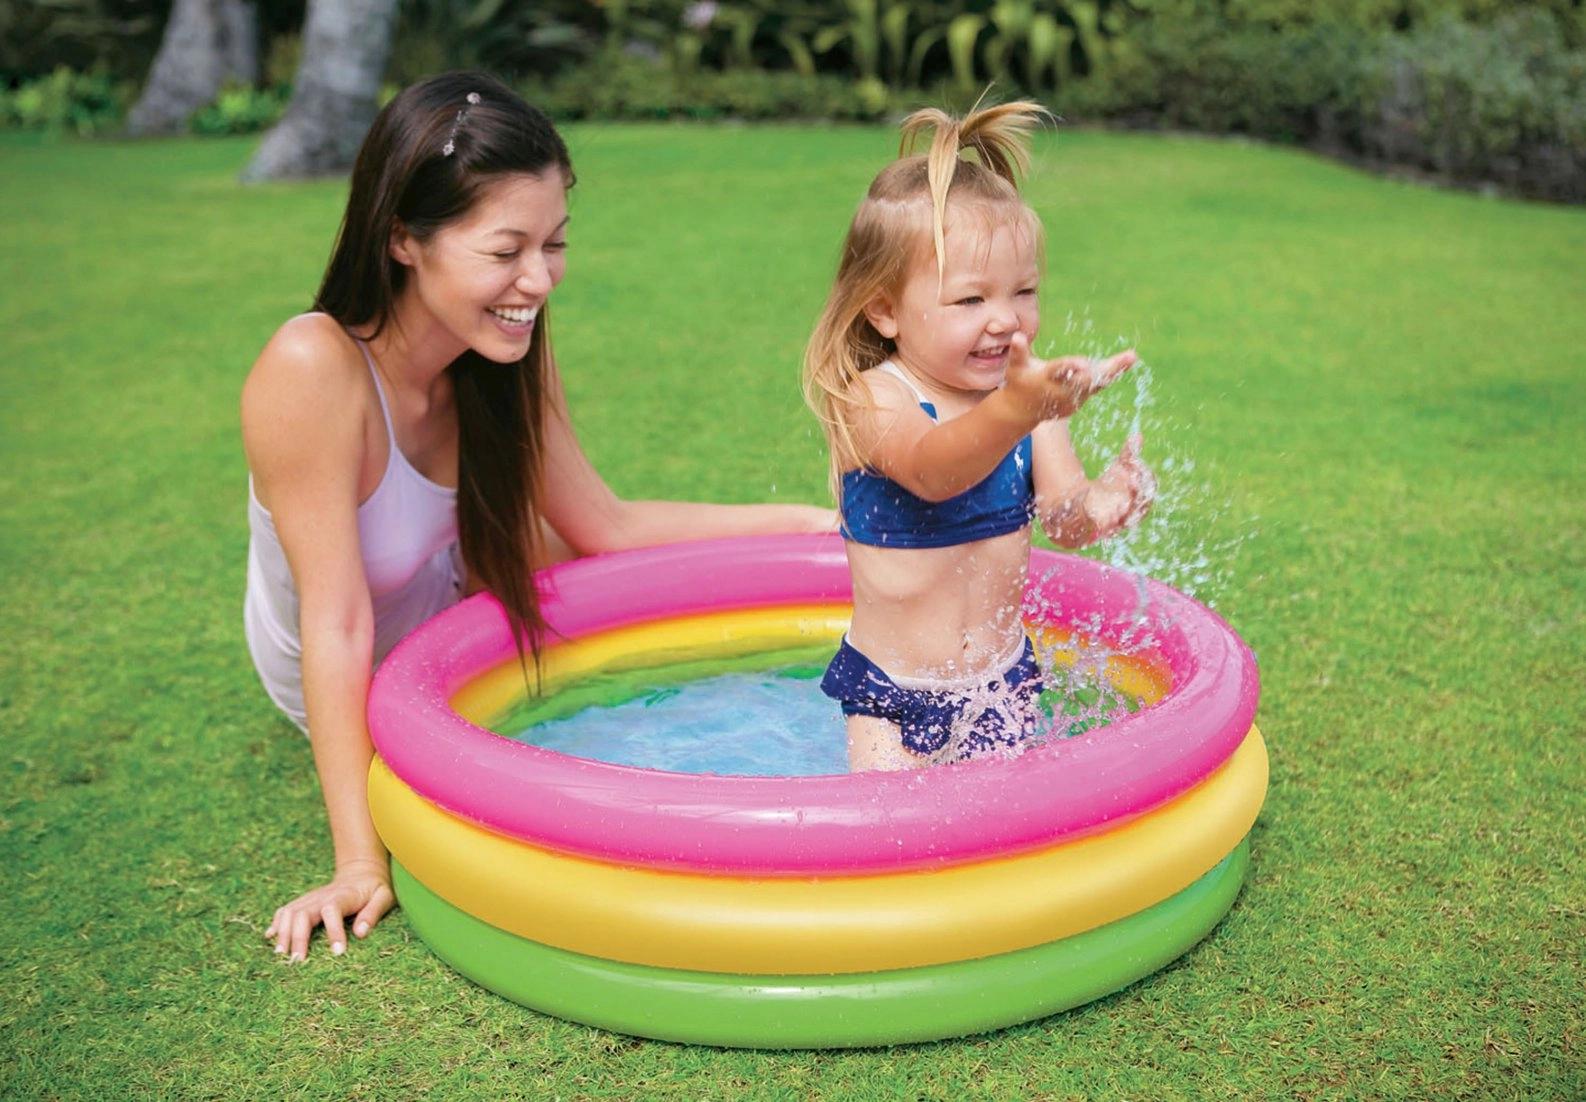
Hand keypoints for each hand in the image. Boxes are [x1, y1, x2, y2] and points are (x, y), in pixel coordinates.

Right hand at [266, 858, 393, 961]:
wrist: (361, 872)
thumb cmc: (374, 889)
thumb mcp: (383, 897)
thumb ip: (373, 913)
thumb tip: (360, 933)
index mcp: (344, 896)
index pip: (333, 910)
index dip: (334, 931)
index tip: (338, 952)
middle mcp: (322, 896)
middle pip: (303, 913)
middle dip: (298, 937)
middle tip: (297, 961)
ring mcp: (310, 899)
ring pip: (290, 912)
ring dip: (283, 932)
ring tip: (281, 954)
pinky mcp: (303, 902)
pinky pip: (285, 910)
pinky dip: (276, 923)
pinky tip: (270, 937)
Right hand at [1004, 333, 1136, 421]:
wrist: (1022, 411)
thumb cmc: (1018, 381)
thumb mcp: (1015, 367)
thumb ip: (1018, 351)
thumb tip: (1017, 336)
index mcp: (1046, 377)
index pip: (1061, 370)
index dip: (1072, 366)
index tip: (1085, 362)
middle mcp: (1062, 390)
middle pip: (1088, 378)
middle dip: (1108, 369)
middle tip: (1130, 356)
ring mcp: (1072, 398)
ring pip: (1097, 383)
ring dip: (1115, 370)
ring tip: (1132, 356)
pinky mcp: (1078, 403)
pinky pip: (1097, 386)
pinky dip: (1110, 375)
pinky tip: (1126, 362)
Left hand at [1085, 433, 1155, 538]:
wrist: (1089, 505)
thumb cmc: (1110, 485)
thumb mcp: (1119, 468)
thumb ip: (1129, 455)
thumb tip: (1138, 435)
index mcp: (1141, 496)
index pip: (1149, 486)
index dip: (1143, 473)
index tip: (1133, 461)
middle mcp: (1134, 511)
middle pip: (1141, 504)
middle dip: (1137, 490)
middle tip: (1131, 476)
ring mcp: (1119, 521)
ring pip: (1126, 519)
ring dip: (1125, 510)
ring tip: (1121, 501)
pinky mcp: (1104, 528)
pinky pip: (1107, 528)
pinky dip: (1106, 520)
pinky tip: (1103, 511)